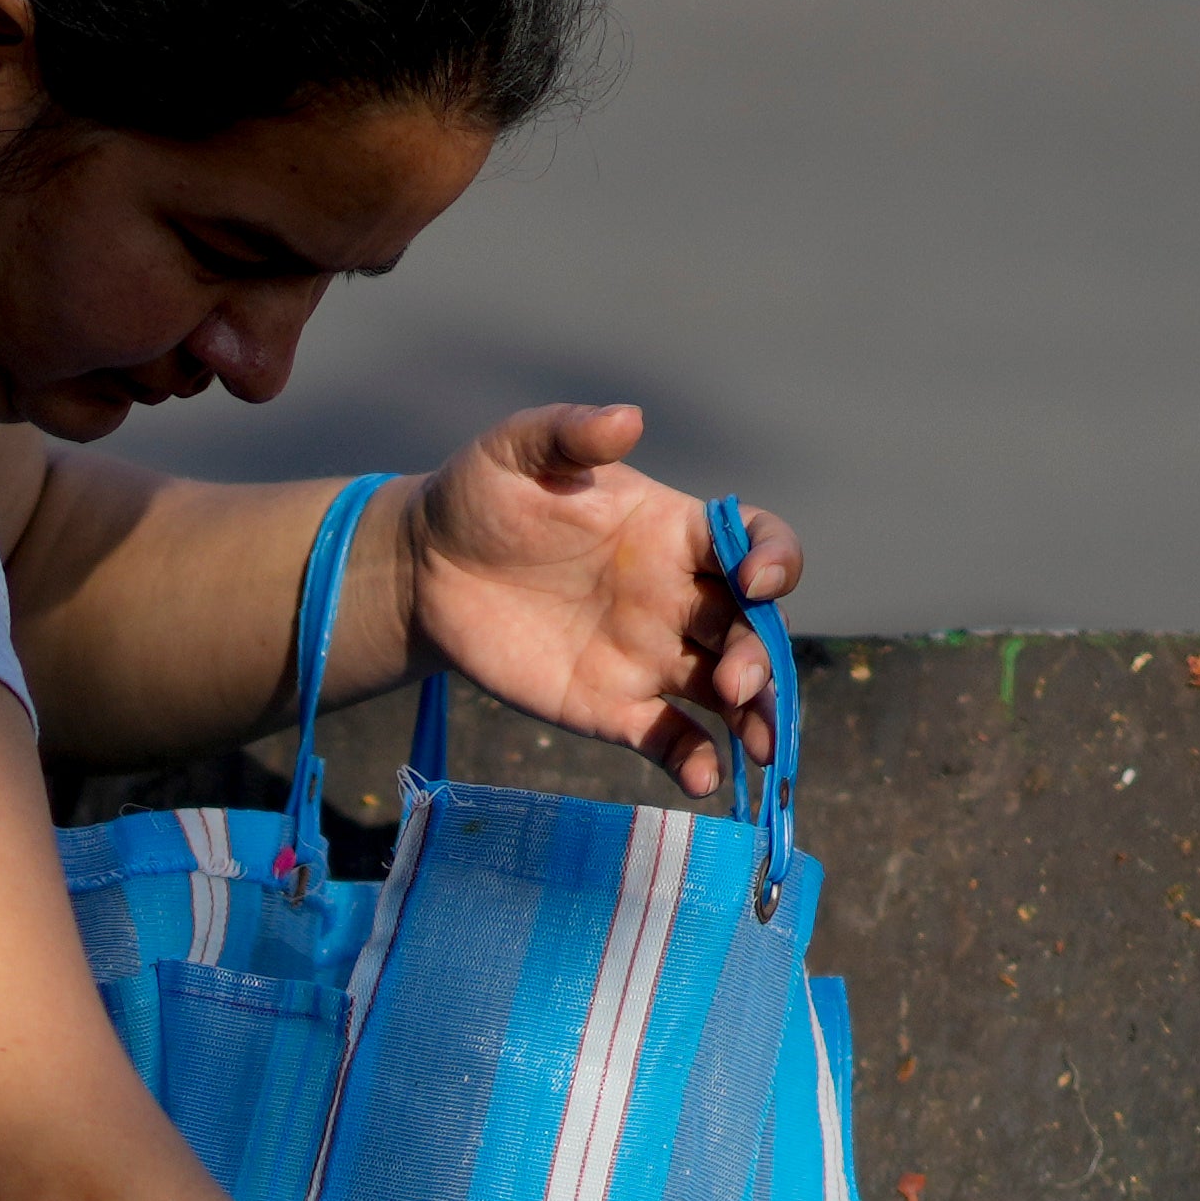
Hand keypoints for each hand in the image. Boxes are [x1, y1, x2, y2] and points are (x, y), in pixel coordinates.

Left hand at [389, 408, 802, 804]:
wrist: (424, 569)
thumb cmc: (480, 497)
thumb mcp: (517, 452)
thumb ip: (571, 433)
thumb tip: (629, 419)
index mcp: (673, 531)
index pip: (753, 542)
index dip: (775, 558)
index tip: (758, 582)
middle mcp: (676, 596)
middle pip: (749, 628)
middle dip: (760, 656)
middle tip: (733, 681)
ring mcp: (649, 656)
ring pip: (725, 690)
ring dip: (752, 718)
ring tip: (760, 749)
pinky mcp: (612, 707)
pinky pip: (669, 738)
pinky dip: (695, 762)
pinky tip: (703, 782)